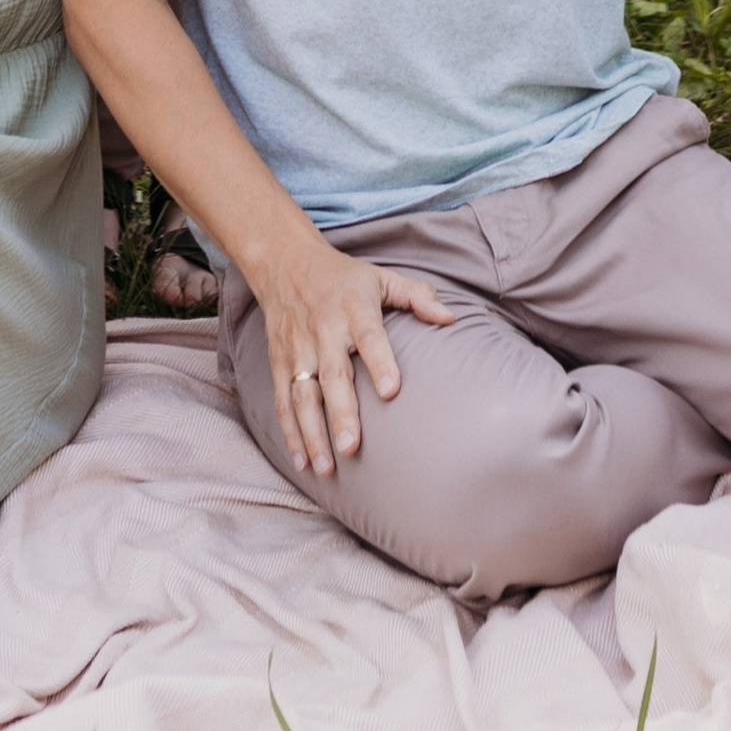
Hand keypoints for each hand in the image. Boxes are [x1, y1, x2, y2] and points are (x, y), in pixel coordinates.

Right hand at [252, 227, 453, 474]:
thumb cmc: (343, 277)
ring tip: (327, 468)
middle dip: (341, 412)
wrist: (284, 262)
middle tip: (351, 447)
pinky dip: (289, 432)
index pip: (369, 337)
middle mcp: (323, 331)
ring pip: (302, 395)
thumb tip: (450, 319)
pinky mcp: (279, 362)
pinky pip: (282, 400)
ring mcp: (298, 349)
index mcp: (353, 309)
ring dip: (312, 433)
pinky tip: (302, 461)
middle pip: (332, 375)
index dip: (380, 362)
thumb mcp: (380, 277)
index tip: (392, 391)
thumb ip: (416, 296)